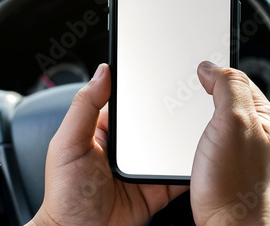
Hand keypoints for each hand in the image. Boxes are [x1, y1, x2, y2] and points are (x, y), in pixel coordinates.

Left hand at [27, 64, 187, 225]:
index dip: (148, 87)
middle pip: (158, 120)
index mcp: (108, 129)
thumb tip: (102, 72)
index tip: (168, 72)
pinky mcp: (159, 185)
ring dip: (186, 136)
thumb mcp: (68, 145)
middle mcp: (130, 145)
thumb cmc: (67, 196)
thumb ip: (83, 108)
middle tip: (194, 98)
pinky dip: (193, 164)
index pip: (132, 100)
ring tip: (202, 124)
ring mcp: (146, 165)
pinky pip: (180, 171)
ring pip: (173, 143)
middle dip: (175, 111)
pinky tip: (202, 155)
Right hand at [191, 61, 269, 225]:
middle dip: (205, 94)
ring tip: (188, 120)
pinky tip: (190, 141)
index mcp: (263, 114)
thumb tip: (212, 67)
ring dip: (198, 115)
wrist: (229, 225)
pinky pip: (208, 136)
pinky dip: (196, 134)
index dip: (216, 72)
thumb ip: (228, 86)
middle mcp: (254, 129)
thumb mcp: (235, 121)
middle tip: (189, 99)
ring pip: (214, 117)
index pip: (238, 77)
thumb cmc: (237, 183)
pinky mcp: (223, 161)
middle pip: (226, 97)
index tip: (197, 75)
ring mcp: (238, 146)